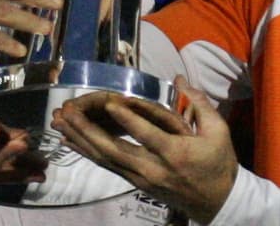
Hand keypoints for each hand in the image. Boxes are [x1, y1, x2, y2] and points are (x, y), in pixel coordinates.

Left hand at [52, 77, 237, 223]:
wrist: (216, 201)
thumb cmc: (218, 162)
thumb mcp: (218, 130)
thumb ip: (199, 103)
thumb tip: (179, 79)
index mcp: (175, 153)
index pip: (147, 135)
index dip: (128, 120)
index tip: (109, 103)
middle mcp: (152, 168)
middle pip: (114, 150)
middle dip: (87, 130)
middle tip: (68, 111)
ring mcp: (140, 178)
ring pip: (105, 159)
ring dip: (80, 140)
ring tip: (61, 122)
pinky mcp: (135, 183)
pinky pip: (107, 166)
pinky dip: (87, 152)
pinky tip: (73, 140)